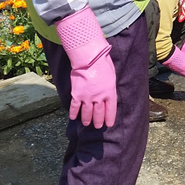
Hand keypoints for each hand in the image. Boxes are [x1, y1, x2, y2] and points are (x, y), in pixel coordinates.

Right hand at [54, 8, 116, 127]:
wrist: (89, 59)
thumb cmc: (103, 64)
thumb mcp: (112, 77)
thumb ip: (109, 88)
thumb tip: (108, 93)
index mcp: (110, 93)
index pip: (110, 110)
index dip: (109, 118)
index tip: (108, 124)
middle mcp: (99, 98)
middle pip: (98, 114)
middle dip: (98, 121)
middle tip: (97, 126)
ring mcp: (87, 97)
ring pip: (87, 113)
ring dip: (87, 120)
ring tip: (87, 124)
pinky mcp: (76, 95)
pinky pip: (75, 107)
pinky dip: (74, 113)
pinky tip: (73, 118)